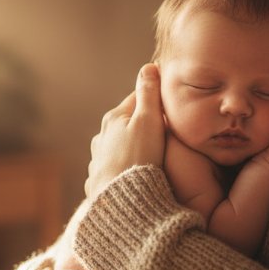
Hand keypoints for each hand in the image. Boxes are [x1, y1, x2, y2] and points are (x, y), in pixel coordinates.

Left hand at [85, 63, 165, 197]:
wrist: (122, 202)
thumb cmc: (139, 159)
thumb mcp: (149, 121)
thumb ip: (149, 94)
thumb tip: (148, 67)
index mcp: (113, 119)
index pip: (137, 99)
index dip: (156, 100)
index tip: (170, 104)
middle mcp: (101, 138)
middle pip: (128, 125)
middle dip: (145, 126)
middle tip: (166, 133)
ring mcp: (98, 161)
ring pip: (120, 148)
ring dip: (134, 149)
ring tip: (152, 158)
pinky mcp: (99, 183)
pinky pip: (115, 171)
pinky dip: (126, 170)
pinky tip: (135, 178)